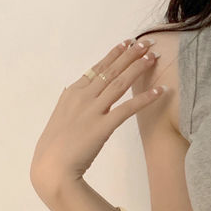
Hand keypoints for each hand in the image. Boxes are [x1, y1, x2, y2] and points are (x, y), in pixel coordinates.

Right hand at [30, 39, 163, 197]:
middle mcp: (82, 97)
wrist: (51, 168)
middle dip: (131, 54)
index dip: (114, 54)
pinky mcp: (102, 126)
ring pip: (120, 83)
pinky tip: (159, 90)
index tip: (128, 42)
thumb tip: (77, 90)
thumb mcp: (61, 117)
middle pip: (111, 70)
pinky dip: (145, 98)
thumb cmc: (55, 147)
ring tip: (153, 57)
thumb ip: (72, 103)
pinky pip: (128, 108)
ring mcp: (92, 111)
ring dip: (138, 68)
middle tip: (147, 42)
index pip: (97, 68)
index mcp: (72, 93)